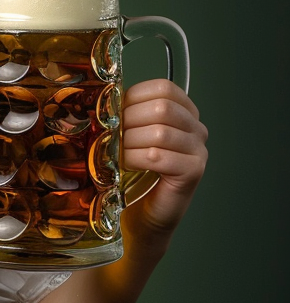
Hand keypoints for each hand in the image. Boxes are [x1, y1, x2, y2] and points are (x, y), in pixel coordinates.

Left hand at [121, 78, 207, 241]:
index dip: (133, 99)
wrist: (140, 213)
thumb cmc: (132, 173)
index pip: (163, 88)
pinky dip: (135, 159)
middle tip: (112, 138)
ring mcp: (198, 149)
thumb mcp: (128, 135)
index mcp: (183, 112)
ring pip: (159, 132)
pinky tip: (126, 166)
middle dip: (129, 121)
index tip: (116, 115)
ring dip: (129, 143)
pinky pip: (158, 156)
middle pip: (162, 108)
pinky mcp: (193, 170)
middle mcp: (196, 128)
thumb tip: (103, 100)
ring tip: (117, 154)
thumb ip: (126, 115)